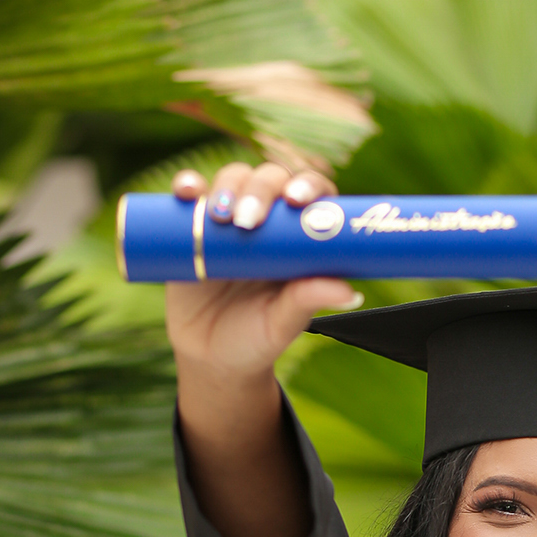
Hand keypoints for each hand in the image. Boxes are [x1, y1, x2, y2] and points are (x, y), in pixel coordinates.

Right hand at [165, 162, 360, 382]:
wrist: (210, 358)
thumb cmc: (256, 339)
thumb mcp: (282, 323)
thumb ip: (309, 301)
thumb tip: (349, 292)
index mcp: (297, 239)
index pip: (311, 196)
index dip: (308, 186)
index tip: (297, 200)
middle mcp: (266, 221)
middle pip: (270, 179)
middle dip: (261, 190)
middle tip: (250, 221)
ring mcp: (229, 219)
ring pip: (232, 179)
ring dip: (228, 187)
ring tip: (221, 219)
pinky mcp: (191, 225)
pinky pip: (190, 194)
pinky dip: (187, 185)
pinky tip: (187, 192)